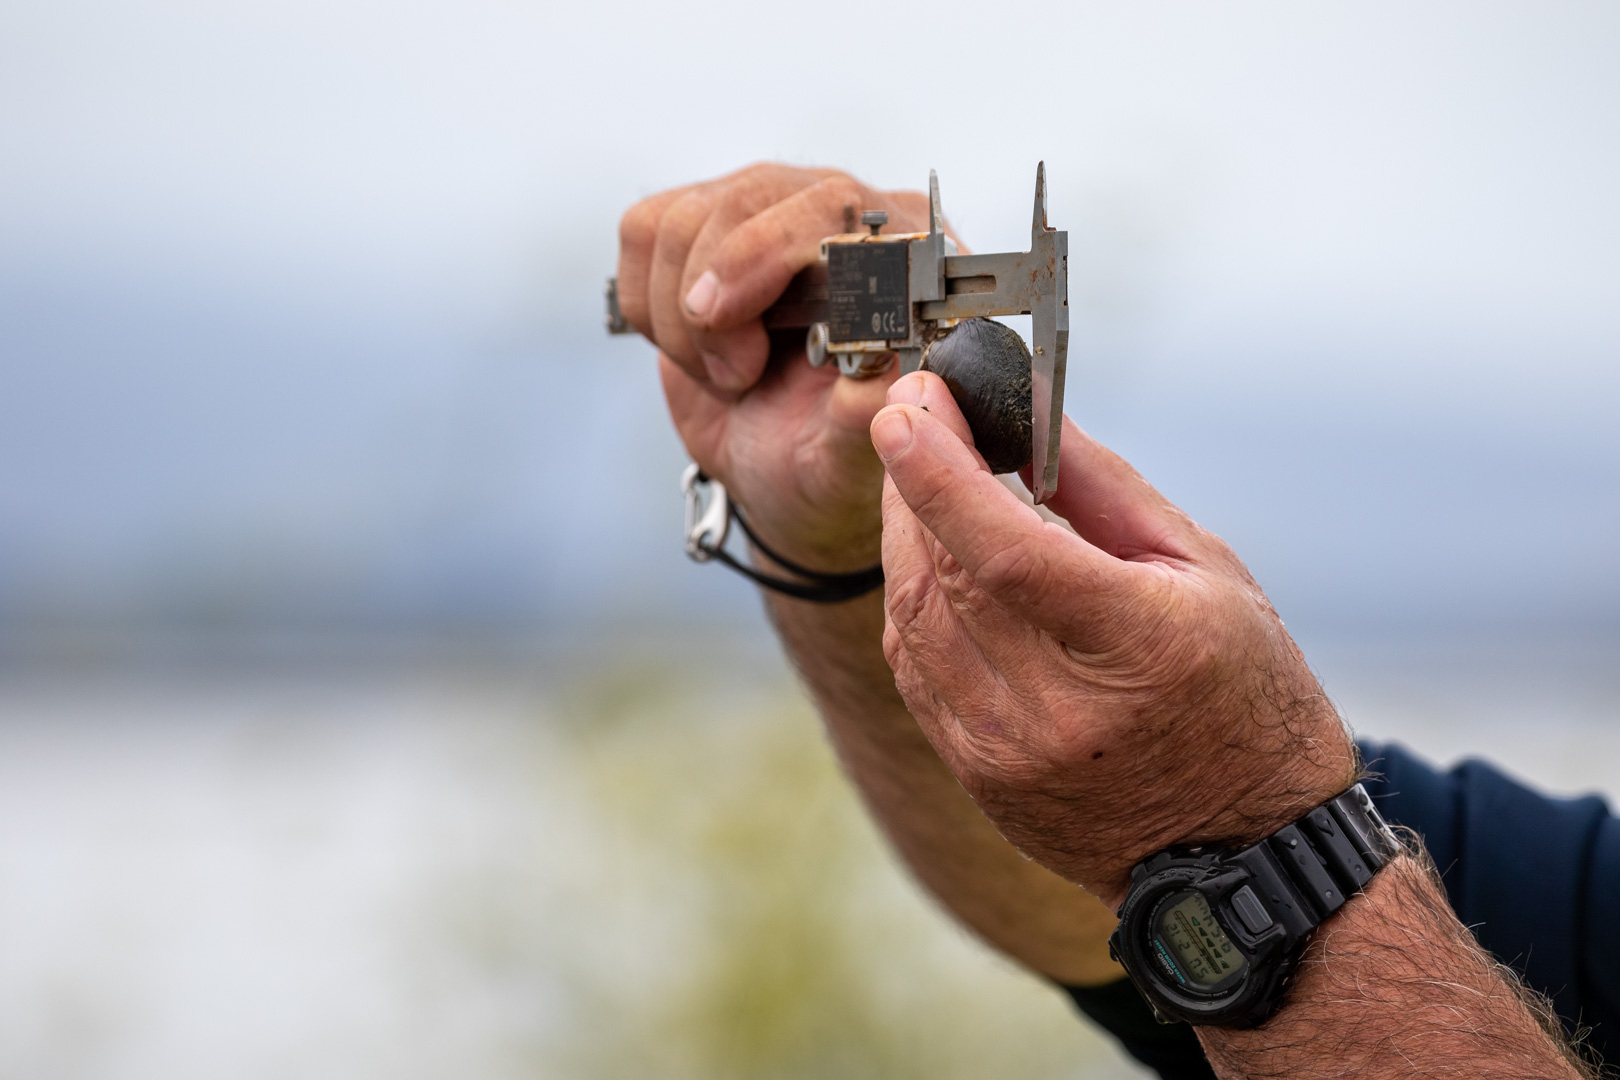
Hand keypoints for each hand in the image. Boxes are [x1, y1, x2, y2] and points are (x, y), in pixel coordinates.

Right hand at [616, 164, 939, 568]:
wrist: (783, 472)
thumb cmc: (830, 458)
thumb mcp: (853, 454)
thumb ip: (870, 410)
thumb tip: (881, 369)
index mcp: (900, 261)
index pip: (832, 206)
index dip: (766, 252)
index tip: (726, 320)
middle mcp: (836, 218)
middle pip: (746, 198)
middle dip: (717, 297)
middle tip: (735, 375)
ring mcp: (765, 214)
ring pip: (680, 220)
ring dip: (682, 317)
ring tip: (730, 374)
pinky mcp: (700, 231)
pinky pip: (642, 232)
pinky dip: (649, 305)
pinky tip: (695, 349)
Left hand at [872, 371, 1357, 906]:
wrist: (1242, 850)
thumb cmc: (1243, 691)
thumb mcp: (1204, 571)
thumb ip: (1102, 487)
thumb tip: (1021, 412)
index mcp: (1135, 645)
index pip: (1002, 549)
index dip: (939, 470)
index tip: (907, 402)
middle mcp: (1058, 710)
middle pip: (942, 575)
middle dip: (912, 480)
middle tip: (912, 415)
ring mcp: (1008, 754)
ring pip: (912, 619)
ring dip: (902, 534)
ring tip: (920, 475)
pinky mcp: (980, 778)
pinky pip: (914, 670)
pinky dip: (912, 600)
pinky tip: (931, 558)